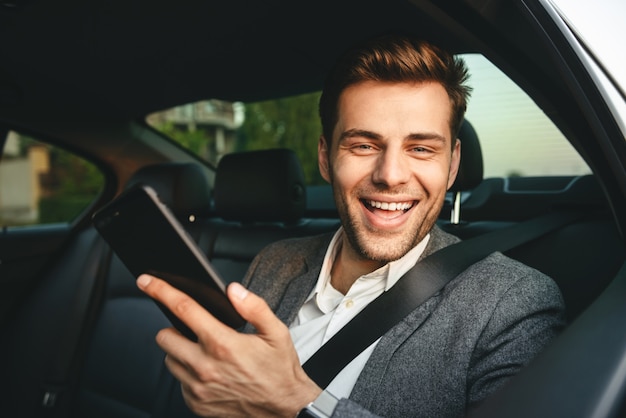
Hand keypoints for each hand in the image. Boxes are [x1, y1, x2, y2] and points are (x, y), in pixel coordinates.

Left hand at [136, 274, 321, 417]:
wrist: (284, 410)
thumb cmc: (279, 371)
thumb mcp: (276, 332)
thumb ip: (254, 307)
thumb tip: (233, 290)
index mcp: (222, 344)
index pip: (183, 309)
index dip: (161, 291)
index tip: (147, 281)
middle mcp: (205, 367)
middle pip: (164, 336)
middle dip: (174, 328)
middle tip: (194, 330)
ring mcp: (198, 388)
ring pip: (169, 360)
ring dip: (180, 352)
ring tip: (205, 353)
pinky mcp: (196, 404)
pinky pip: (179, 383)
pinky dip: (189, 374)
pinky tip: (210, 373)